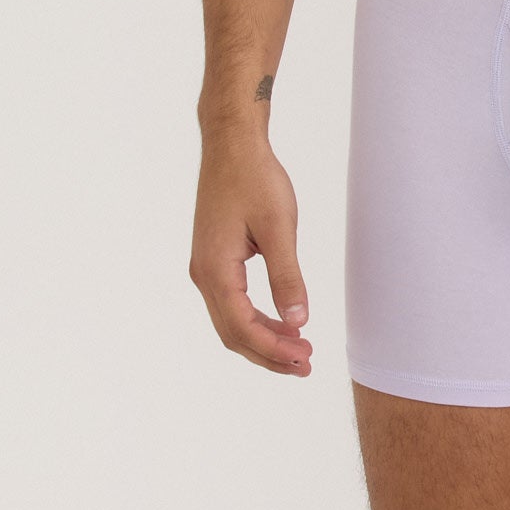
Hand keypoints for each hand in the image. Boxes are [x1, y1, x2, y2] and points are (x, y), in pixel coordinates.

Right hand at [190, 135, 314, 375]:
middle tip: (306, 364)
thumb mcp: (278, 226)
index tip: (304, 359)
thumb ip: (287, 275)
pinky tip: (281, 321)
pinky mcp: (214, 259)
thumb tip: (298, 320)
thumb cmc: (255, 178)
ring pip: (231, 321)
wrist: (232, 144)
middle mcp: (204, 274)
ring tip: (298, 349)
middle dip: (269, 353)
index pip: (242, 327)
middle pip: (233, 333)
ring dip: (263, 339)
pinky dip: (255, 319)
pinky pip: (232, 303)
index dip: (274, 349)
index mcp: (216, 270)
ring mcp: (206, 268)